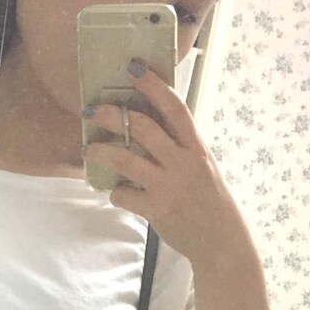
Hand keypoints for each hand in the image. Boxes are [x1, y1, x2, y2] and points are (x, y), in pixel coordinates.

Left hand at [83, 64, 244, 267]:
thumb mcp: (202, 166)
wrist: (221, 241)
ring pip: (127, 160)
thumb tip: (149, 124)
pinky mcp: (157, 210)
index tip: (133, 68)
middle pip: (143, 127)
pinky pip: (124, 194)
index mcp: (196, 147)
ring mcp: (169, 186)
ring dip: (102, 150)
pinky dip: (114, 191)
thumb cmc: (209, 200)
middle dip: (113, 115)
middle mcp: (183, 163)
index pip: (175, 107)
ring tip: (88, 147)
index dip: (153, 85)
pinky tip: (115, 190)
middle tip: (92, 110)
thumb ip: (180, 146)